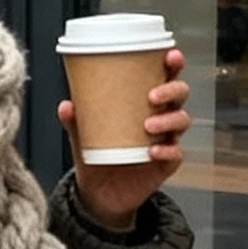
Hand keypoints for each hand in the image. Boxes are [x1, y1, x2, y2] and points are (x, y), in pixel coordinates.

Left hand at [58, 48, 189, 229]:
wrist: (99, 193)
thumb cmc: (97, 155)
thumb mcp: (82, 134)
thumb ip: (75, 120)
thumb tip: (66, 105)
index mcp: (144, 102)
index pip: (165, 76)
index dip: (173, 64)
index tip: (170, 55)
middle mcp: (160, 117)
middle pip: (180, 95)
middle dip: (172, 89)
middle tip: (152, 95)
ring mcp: (165, 139)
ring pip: (181, 121)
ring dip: (169, 119)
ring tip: (147, 126)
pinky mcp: (165, 164)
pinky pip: (175, 154)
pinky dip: (167, 151)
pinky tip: (152, 151)